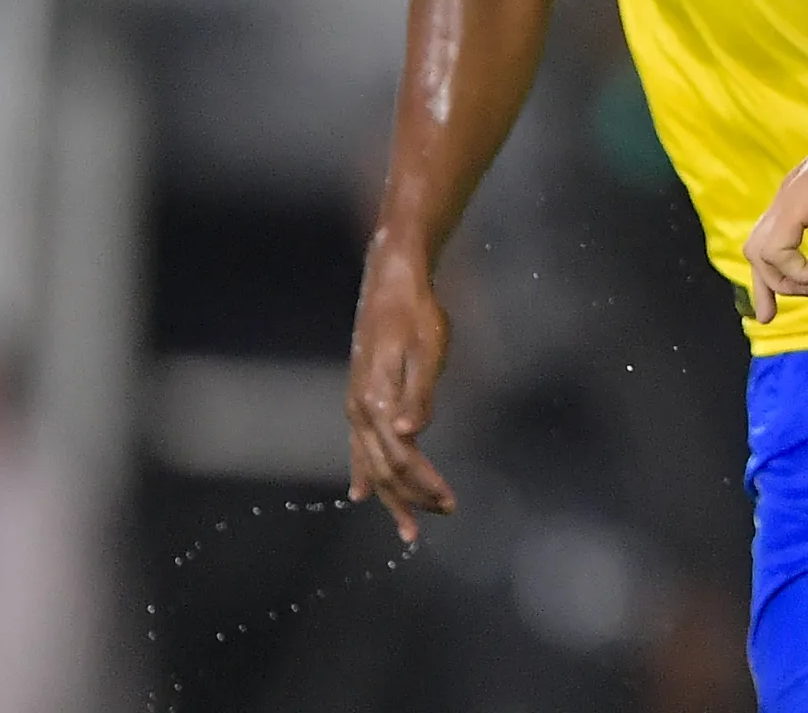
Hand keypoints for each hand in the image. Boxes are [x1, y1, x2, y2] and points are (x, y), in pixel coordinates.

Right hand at [345, 247, 455, 543]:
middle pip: (385, 469)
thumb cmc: (417, 314)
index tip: (450, 502)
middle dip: (412, 497)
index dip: (425, 483)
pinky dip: (363, 473)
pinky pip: (357, 448)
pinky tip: (361, 492)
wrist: (392, 283)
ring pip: (371, 464)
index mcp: (377, 402)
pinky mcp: (360, 399)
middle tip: (442, 515)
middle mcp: (360, 411)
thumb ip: (419, 394)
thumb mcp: (427, 350)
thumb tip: (410, 434)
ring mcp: (356, 407)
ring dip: (392, 494)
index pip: (402, 458)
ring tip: (408, 523)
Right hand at [743, 92, 807, 324]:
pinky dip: (784, 251)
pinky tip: (801, 261)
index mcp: (799, 196)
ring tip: (789, 298)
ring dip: (775, 269)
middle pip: (757, 248)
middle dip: (770, 281)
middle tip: (788, 309)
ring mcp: (797, 186)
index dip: (799, 276)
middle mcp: (789, 191)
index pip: (774, 253)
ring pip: (766, 235)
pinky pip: (782, 224)